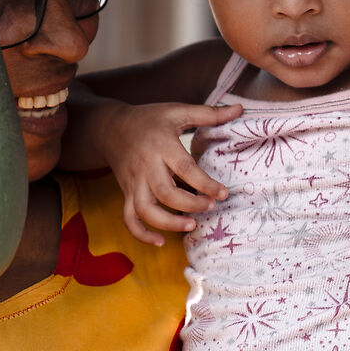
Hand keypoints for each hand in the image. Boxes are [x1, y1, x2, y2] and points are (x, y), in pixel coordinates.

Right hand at [77, 98, 242, 245]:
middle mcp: (146, 167)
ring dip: (167, 223)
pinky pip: (129, 219)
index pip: (185, 168)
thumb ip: (208, 113)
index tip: (223, 193)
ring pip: (145, 211)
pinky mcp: (126, 194)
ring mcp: (134, 183)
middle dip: (190, 205)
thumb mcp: (177, 111)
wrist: (110, 128)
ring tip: (191, 225)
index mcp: (162, 146)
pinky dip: (141, 235)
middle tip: (210, 207)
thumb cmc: (149, 119)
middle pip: (165, 193)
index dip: (205, 184)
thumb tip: (239, 109)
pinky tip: (160, 242)